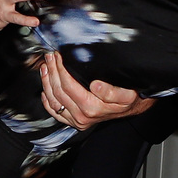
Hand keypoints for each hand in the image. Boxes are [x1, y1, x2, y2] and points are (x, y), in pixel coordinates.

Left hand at [39, 51, 153, 129]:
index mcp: (92, 108)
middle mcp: (82, 116)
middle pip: (58, 91)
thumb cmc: (129, 98)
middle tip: (50, 56)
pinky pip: (55, 112)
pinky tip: (45, 88)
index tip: (58, 55)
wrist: (132, 108)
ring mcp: (77, 120)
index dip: (60, 69)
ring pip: (53, 101)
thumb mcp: (127, 94)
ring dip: (46, 82)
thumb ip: (112, 92)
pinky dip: (47, 100)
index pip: (68, 86)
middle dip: (52, 71)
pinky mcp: (74, 121)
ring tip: (45, 67)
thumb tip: (95, 86)